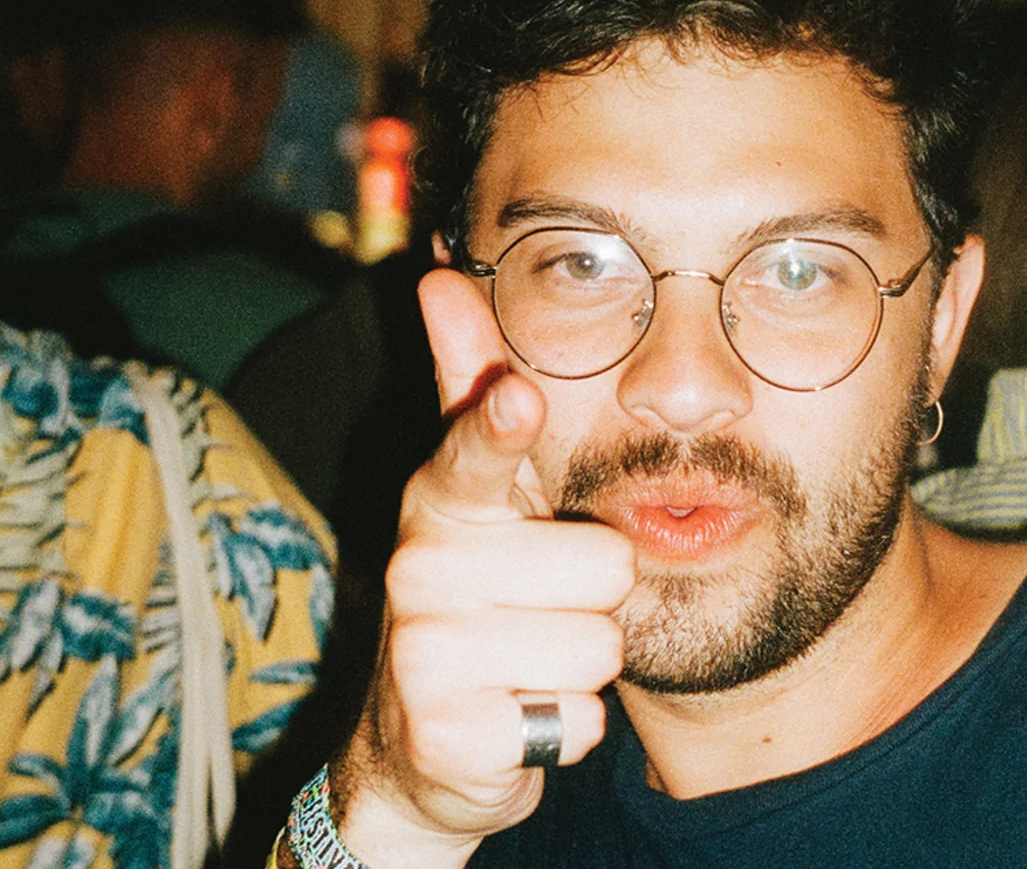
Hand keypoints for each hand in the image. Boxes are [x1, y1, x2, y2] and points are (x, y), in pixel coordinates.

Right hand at [330, 268, 633, 868]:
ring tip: (530, 661)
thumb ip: (467, 393)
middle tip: (542, 608)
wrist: (423, 751)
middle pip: (604, 566)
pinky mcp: (454, 739)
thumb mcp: (476, 501)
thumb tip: (442, 275)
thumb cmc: (479, 600)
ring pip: (601, 644)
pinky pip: (582, 719)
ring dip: (584, 663)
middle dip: (596, 598)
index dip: (500, 427)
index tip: (521, 396)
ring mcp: (427, 659)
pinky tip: (522, 717)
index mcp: (440, 505)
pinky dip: (570, 726)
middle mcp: (421, 571)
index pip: (472, 456)